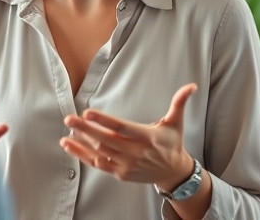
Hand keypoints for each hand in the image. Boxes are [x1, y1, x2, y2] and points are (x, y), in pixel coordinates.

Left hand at [59, 83, 197, 190]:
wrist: (173, 172)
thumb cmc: (172, 144)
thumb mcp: (176, 123)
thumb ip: (179, 103)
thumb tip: (191, 86)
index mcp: (146, 137)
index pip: (121, 128)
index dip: (104, 121)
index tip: (89, 113)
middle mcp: (135, 152)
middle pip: (106, 140)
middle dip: (86, 129)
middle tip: (70, 118)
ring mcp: (126, 164)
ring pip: (100, 153)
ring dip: (82, 142)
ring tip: (67, 131)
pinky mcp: (120, 173)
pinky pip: (98, 164)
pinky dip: (83, 155)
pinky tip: (70, 145)